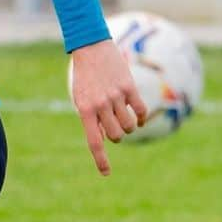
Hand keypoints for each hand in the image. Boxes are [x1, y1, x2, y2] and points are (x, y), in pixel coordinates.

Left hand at [69, 39, 146, 175]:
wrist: (91, 48)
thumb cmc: (84, 77)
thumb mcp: (81, 99)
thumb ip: (92, 118)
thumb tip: (107, 136)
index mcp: (85, 110)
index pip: (94, 141)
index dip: (100, 159)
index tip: (106, 173)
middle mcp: (100, 105)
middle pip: (116, 136)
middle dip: (117, 136)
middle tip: (114, 127)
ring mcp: (115, 96)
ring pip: (129, 126)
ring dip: (129, 127)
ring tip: (124, 119)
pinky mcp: (129, 87)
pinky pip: (140, 110)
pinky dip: (141, 117)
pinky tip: (138, 118)